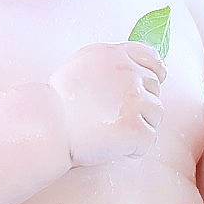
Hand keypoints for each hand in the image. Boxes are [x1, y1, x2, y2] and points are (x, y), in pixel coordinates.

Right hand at [49, 42, 166, 166]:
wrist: (48, 127)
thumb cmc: (59, 102)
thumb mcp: (83, 65)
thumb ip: (111, 63)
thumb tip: (137, 68)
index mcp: (115, 55)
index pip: (151, 58)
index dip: (155, 72)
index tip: (150, 84)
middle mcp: (128, 73)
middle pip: (155, 89)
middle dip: (141, 104)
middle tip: (114, 117)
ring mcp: (134, 101)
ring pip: (156, 114)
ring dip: (140, 125)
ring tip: (113, 132)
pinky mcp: (135, 128)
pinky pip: (149, 139)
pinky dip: (135, 148)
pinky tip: (115, 148)